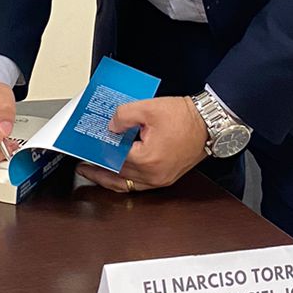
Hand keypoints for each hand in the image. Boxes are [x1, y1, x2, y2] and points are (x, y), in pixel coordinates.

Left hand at [77, 96, 208, 194]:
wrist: (209, 123)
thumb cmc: (185, 117)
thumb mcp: (148, 107)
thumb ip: (123, 116)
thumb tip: (110, 127)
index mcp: (147, 159)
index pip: (112, 158)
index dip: (96, 152)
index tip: (84, 150)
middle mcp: (154, 175)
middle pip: (117, 174)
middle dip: (99, 168)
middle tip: (83, 163)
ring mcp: (161, 179)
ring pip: (127, 185)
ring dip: (109, 179)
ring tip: (93, 172)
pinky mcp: (166, 178)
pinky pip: (139, 185)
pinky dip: (125, 180)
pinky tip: (116, 174)